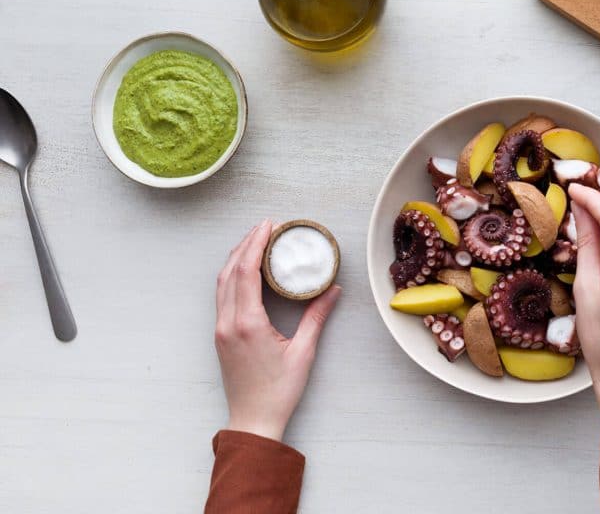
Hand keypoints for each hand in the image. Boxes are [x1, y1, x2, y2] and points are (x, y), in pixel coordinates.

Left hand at [214, 220, 341, 440]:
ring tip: (255, 241)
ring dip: (237, 257)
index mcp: (247, 324)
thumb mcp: (304, 352)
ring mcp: (221, 329)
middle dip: (246, 244)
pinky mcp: (221, 335)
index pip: (247, 272)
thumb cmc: (279, 391)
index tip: (269, 226)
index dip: (256, 245)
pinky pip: (222, 295)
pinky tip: (246, 269)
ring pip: (222, 282)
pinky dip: (233, 275)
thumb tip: (332, 291)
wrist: (253, 420)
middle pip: (230, 271)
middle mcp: (228, 323)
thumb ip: (316, 317)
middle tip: (266, 226)